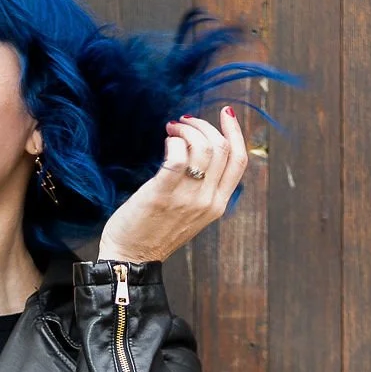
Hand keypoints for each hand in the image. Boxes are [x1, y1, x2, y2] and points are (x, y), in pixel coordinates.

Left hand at [98, 106, 247, 265]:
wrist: (130, 258)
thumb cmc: (156, 232)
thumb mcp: (191, 214)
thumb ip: (203, 189)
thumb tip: (202, 150)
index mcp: (217, 205)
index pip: (239, 161)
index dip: (235, 132)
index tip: (225, 113)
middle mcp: (206, 201)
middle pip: (221, 148)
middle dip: (204, 125)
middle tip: (184, 122)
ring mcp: (186, 198)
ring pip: (203, 147)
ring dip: (187, 128)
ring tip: (172, 128)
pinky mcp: (162, 194)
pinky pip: (178, 156)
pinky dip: (174, 140)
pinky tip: (167, 140)